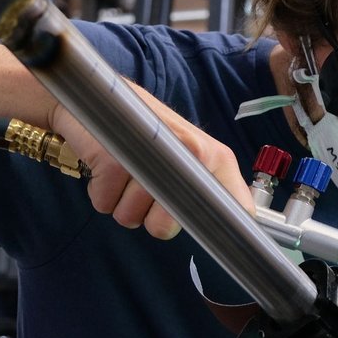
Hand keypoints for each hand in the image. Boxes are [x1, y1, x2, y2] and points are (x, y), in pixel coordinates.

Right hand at [48, 83, 253, 239]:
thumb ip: (203, 187)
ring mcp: (154, 155)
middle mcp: (193, 153)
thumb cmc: (148, 132)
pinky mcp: (116, 159)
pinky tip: (106, 165)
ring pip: (130, 217)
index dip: (221, 231)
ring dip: (120, 203)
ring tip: (124, 170)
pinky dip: (100, 192)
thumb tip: (216, 227)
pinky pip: (105, 202)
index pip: (238, 206)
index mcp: (216, 157)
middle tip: (143, 188)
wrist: (100, 97)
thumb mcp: (187, 153)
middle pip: (165, 227)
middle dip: (147, 218)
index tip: (209, 240)